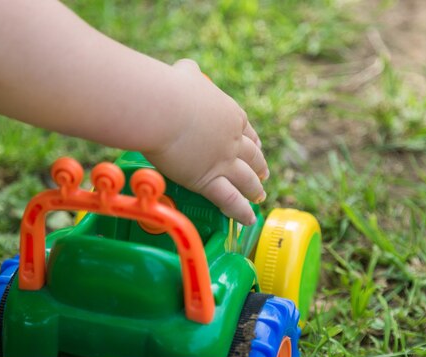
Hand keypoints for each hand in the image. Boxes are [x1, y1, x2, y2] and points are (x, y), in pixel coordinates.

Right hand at [143, 59, 268, 224]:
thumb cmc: (168, 89)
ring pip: (245, 180)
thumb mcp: (185, 73)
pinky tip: (249, 218)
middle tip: (263, 176)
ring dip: (254, 190)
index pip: (247, 131)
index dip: (254, 143)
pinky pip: (230, 200)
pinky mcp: (209, 180)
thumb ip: (190, 73)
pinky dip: (241, 211)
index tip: (258, 148)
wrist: (162, 109)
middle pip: (252, 157)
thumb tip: (187, 69)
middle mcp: (232, 140)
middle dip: (259, 167)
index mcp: (230, 115)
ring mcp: (224, 161)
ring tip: (259, 197)